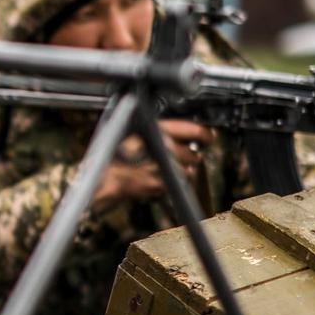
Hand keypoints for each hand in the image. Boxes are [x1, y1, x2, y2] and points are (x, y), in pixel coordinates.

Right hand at [92, 120, 214, 210]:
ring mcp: (163, 166)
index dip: (206, 135)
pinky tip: (157, 179)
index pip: (196, 130)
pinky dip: (171, 184)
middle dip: (188, 158)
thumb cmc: (117, 156)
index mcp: (157, 129)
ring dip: (181, 172)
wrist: (106, 177)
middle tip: (175, 159)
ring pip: (188, 171)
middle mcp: (163, 146)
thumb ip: (161, 131)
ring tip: (163, 170)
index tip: (208, 138)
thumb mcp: (137, 133)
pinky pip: (178, 185)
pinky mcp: (162, 184)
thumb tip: (187, 135)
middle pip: (193, 154)